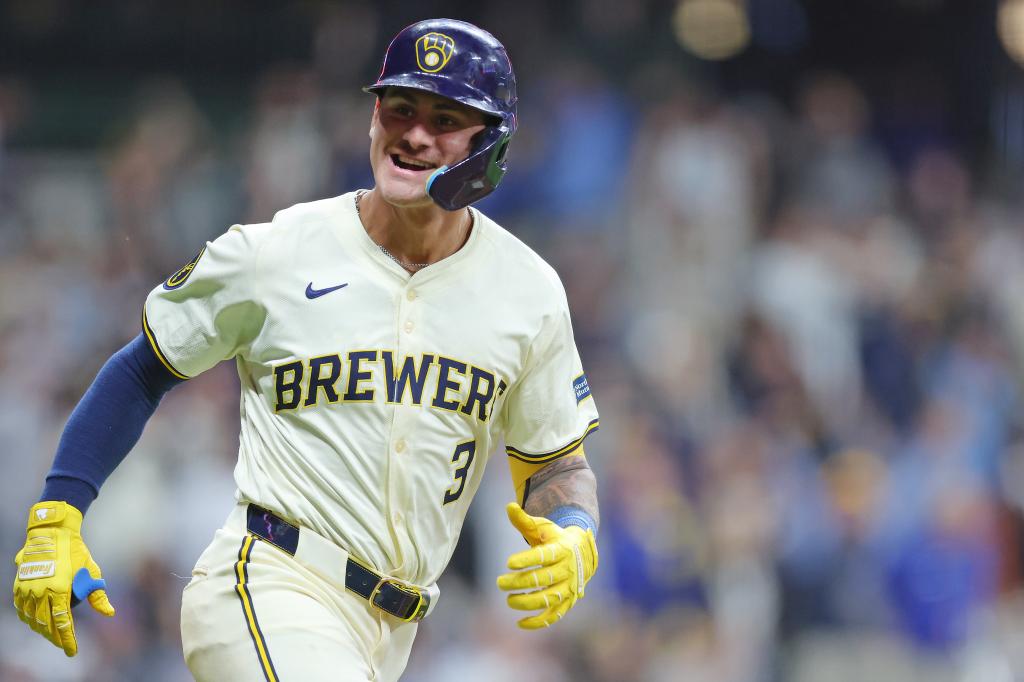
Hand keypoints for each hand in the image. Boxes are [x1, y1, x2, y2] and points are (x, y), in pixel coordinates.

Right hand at [12, 501, 114, 655]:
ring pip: (31, 619)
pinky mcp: (19, 585)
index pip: (62, 623)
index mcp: (58, 589)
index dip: (67, 639)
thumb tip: (109, 613)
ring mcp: (26, 588)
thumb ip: (98, 594)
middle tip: (64, 644)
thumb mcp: (92, 570)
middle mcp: (39, 591)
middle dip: (55, 638)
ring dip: (42, 630)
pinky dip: (28, 618)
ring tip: (52, 635)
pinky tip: (36, 622)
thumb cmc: (76, 552)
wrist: (52, 533)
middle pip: (46, 624)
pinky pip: (21, 608)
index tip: (73, 651)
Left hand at [496, 502, 597, 628]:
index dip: (526, 559)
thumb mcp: (543, 528)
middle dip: (518, 582)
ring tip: (508, 599)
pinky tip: (520, 622)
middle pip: (542, 579)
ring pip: (547, 599)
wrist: (582, 552)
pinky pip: (554, 615)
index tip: (508, 562)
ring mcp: (569, 588)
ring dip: (526, 602)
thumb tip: (508, 507)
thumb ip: (524, 521)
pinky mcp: (568, 602)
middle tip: (500, 582)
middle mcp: (568, 569)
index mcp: (562, 549)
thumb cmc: (556, 538)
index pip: (543, 556)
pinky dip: (538, 622)